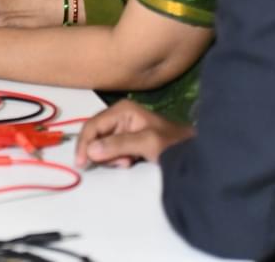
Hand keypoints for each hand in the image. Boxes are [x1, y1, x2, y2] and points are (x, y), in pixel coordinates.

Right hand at [74, 99, 193, 168]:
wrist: (193, 152)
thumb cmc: (173, 144)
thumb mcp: (147, 143)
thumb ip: (118, 145)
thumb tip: (90, 151)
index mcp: (122, 109)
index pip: (93, 125)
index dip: (84, 144)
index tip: (81, 164)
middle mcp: (119, 115)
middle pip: (95, 135)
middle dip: (101, 151)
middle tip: (119, 163)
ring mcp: (122, 128)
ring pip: (101, 145)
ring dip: (110, 157)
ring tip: (128, 162)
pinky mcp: (126, 140)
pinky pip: (111, 150)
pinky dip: (116, 159)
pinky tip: (130, 161)